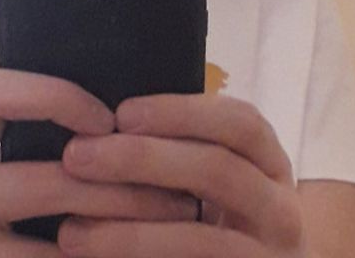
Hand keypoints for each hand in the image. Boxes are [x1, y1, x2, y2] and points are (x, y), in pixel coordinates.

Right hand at [0, 69, 197, 256]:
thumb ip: (16, 151)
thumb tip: (117, 123)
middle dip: (125, 189)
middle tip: (179, 195)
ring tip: (174, 235)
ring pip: (60, 251)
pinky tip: (128, 257)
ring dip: (125, 241)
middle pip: (46, 181)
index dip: (55, 96)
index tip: (108, 120)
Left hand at [56, 94, 307, 257]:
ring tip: (71, 231)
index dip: (182, 113)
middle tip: (78, 157)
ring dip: (131, 233)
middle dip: (143, 160)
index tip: (122, 113)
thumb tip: (105, 126)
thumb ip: (183, 153)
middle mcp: (283, 211)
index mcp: (272, 165)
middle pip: (218, 170)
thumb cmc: (222, 227)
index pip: (239, 123)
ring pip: (202, 241)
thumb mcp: (220, 186)